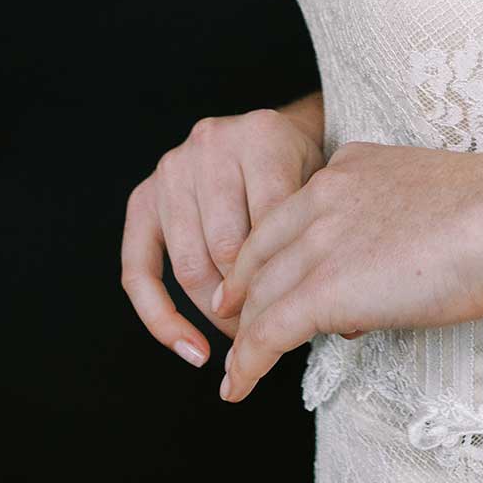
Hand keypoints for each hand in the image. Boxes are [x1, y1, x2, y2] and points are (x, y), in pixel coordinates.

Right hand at [121, 108, 326, 367]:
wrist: (274, 135)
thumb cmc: (302, 171)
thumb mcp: (321, 188)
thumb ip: (319, 237)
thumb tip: (344, 327)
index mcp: (262, 136)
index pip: (270, 225)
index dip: (282, 279)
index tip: (297, 316)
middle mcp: (211, 145)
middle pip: (226, 248)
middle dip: (249, 301)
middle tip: (270, 331)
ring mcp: (172, 169)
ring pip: (189, 264)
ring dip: (214, 311)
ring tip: (242, 335)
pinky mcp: (143, 197)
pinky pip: (138, 272)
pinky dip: (161, 317)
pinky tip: (190, 347)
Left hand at [214, 141, 482, 402]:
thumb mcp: (431, 195)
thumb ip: (394, 219)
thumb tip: (385, 268)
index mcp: (352, 166)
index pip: (288, 214)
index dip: (268, 253)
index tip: (261, 280)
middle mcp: (326, 194)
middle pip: (262, 253)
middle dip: (243, 293)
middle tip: (234, 322)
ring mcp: (321, 241)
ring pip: (259, 296)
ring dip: (243, 335)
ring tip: (237, 367)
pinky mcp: (323, 288)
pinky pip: (267, 333)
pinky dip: (247, 363)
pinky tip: (238, 386)